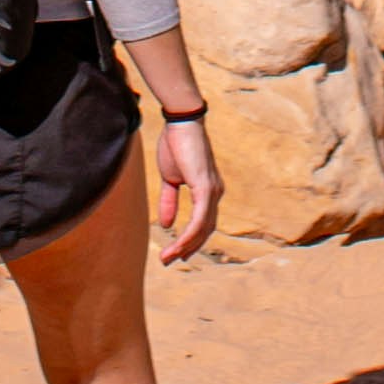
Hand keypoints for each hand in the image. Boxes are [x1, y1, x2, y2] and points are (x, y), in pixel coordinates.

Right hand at [152, 109, 220, 264]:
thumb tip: (167, 225)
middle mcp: (215, 193)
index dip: (190, 240)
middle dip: (188, 248)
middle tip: (169, 261)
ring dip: (186, 246)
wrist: (180, 122)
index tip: (174, 253)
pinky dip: (189, 235)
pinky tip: (178, 245)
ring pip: (203, 229)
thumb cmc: (176, 144)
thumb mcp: (170, 178)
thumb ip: (170, 201)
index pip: (203, 223)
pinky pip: (200, 219)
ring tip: (168, 257)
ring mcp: (213, 191)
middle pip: (205, 231)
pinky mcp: (206, 187)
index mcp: (208, 191)